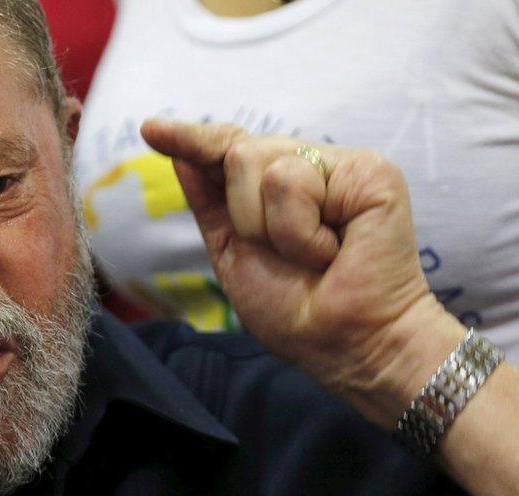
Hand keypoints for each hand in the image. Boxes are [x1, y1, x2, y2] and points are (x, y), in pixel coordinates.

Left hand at [140, 120, 462, 426]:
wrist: (344, 343)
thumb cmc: (295, 309)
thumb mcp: (233, 252)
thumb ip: (210, 202)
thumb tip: (181, 155)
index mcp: (277, 187)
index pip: (229, 147)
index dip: (191, 138)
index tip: (150, 129)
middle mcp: (310, 167)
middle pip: (236, 153)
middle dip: (243, 215)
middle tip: (286, 256)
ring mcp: (340, 165)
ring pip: (256, 162)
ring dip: (269, 228)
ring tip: (313, 256)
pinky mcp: (368, 171)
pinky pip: (292, 182)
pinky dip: (299, 232)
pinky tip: (333, 251)